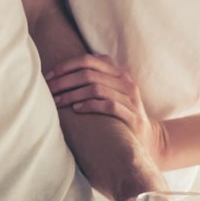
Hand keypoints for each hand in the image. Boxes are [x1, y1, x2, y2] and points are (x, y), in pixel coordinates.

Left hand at [46, 55, 162, 160]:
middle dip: (64, 81)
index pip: (88, 60)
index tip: (49, 77)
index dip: (66, 66)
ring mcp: (131, 99)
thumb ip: (93, 80)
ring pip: (96, 88)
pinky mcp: (133, 116)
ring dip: (72, 94)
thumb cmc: (120, 114)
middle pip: (89, 73)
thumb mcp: (110, 92)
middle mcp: (126, 82)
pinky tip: (76, 109)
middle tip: (49, 90)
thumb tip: (58, 75)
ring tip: (57, 102)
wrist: (150, 139)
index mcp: (118, 72)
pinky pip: (108, 105)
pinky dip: (90, 105)